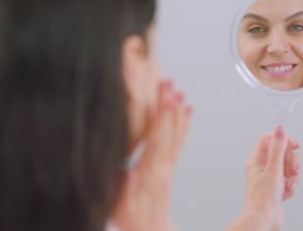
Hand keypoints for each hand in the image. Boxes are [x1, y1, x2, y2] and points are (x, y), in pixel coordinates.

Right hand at [110, 81, 191, 230]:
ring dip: (176, 111)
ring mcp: (167, 166)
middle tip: (171, 83)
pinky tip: (187, 111)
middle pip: (167, 131)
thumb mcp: (115, 198)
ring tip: (180, 91)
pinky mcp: (168, 168)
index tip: (165, 98)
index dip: (161, 118)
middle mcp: (161, 166)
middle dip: (169, 105)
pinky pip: (178, 142)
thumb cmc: (130, 217)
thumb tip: (116, 157)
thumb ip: (117, 177)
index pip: (156, 139)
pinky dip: (183, 124)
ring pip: (174, 134)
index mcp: (149, 172)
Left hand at [227, 126, 300, 230]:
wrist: (263, 220)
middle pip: (282, 152)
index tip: (294, 146)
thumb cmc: (263, 197)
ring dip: (292, 175)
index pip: (270, 138)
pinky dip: (290, 186)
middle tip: (292, 171)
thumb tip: (279, 128)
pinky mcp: (276, 187)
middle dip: (292, 161)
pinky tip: (285, 194)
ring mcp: (269, 177)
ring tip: (289, 184)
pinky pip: (289, 180)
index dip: (283, 139)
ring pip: (288, 166)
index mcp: (256, 159)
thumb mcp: (273, 169)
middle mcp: (262, 166)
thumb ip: (278, 148)